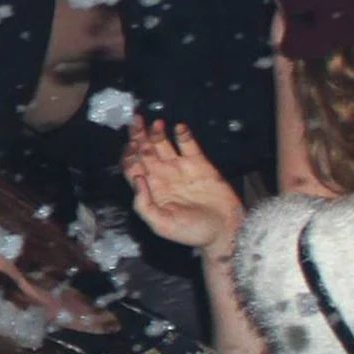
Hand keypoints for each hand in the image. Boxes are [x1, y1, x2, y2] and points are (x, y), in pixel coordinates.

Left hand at [123, 117, 243, 251]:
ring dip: (156, 133)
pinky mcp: (200, 164)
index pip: (133, 167)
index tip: (130, 145)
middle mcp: (162, 176)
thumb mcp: (161, 224)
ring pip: (163, 145)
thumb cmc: (192, 232)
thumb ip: (144, 204)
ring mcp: (180, 168)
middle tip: (135, 120)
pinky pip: (188, 145)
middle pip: (145, 151)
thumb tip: (137, 179)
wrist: (224, 230)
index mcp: (150, 189)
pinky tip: (178, 127)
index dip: (129, 154)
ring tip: (154, 123)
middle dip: (138, 136)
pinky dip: (183, 135)